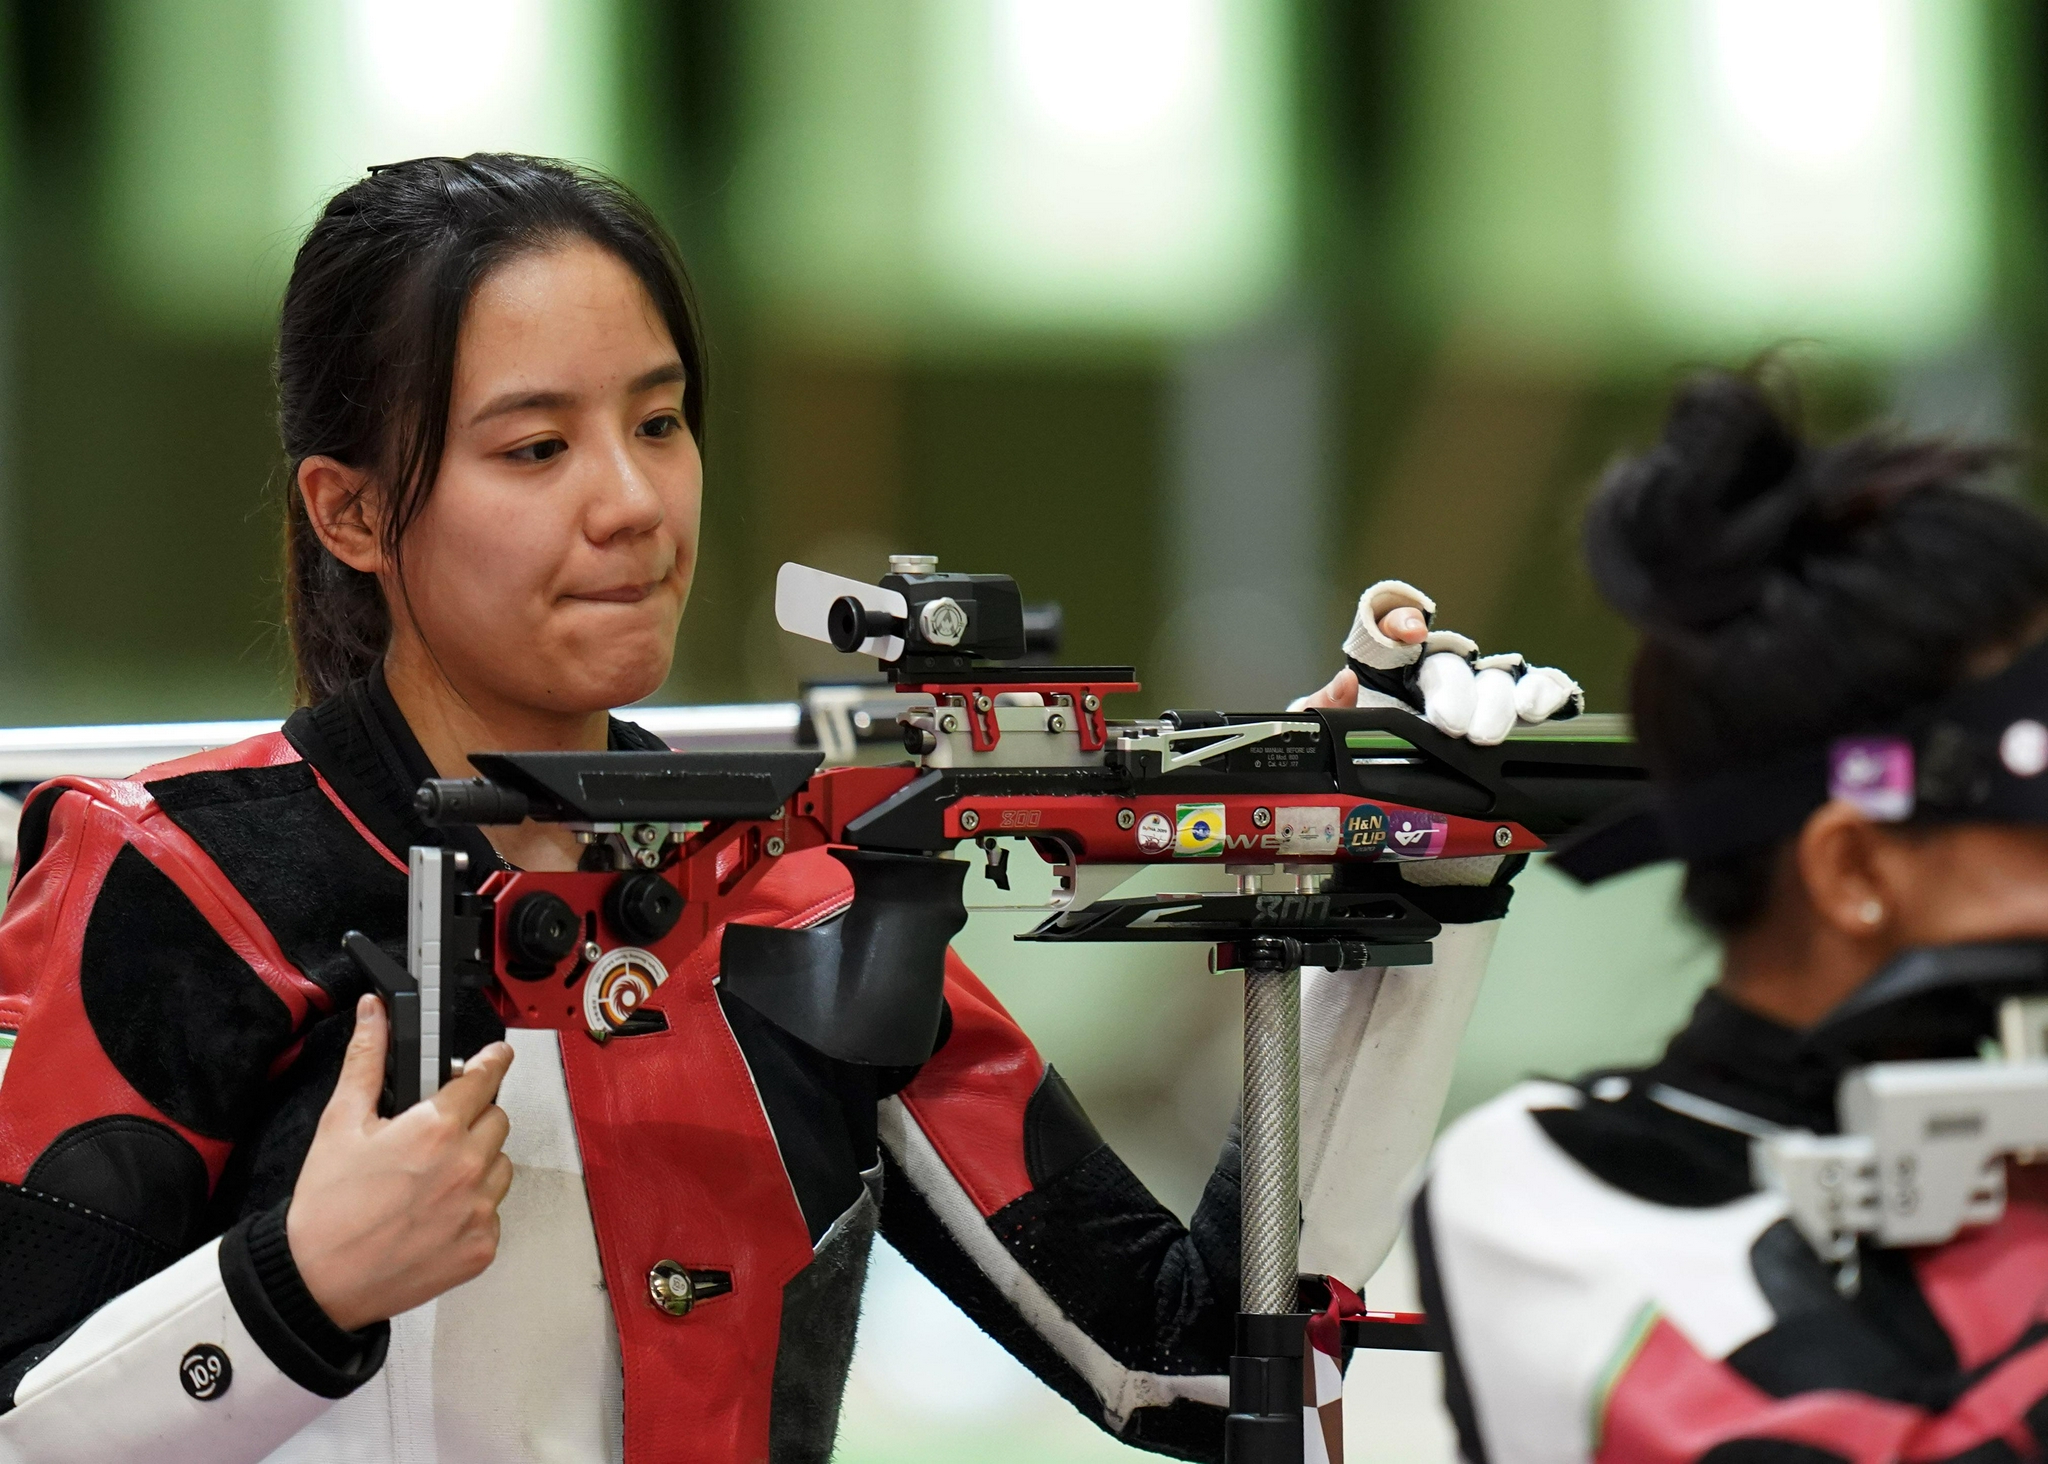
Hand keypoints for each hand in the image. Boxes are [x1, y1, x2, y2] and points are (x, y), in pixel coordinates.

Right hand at [288, 995, 515, 1331]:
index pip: (487, 1076)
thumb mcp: (341, 1123)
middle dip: (473, 1117)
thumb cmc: (326, 1207)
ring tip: (430, 1178)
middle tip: (436, 1133)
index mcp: (437, 1128)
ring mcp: (479, 1209)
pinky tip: (433, 1213)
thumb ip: (367, 1061)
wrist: (316, 1283)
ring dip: (477, 1163)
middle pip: (497, 1119)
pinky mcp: (482, 1246)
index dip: (490, 1061)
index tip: (494, 1056)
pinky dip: (471, 1208)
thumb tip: (374, 1013)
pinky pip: (492, 1211)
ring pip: (500, 1165)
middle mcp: (468, 1166)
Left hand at [1292, 580, 1582, 744]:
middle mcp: (1437, 682)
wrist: (1385, 824)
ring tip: (1486, 734)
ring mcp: (1479, 699)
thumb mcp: (1322, 741)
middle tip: (1449, 724)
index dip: (1401, 621)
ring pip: (1496, 681)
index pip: (1393, 631)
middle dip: (1454, 690)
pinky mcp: (1516, 720)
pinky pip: (1539, 692)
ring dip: (1496, 701)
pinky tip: (1536, 709)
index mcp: (1389, 675)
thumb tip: (1343, 682)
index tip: (1411, 631)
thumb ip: (1320, 709)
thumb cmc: (1357, 772)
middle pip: (1451, 664)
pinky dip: (1544, 693)